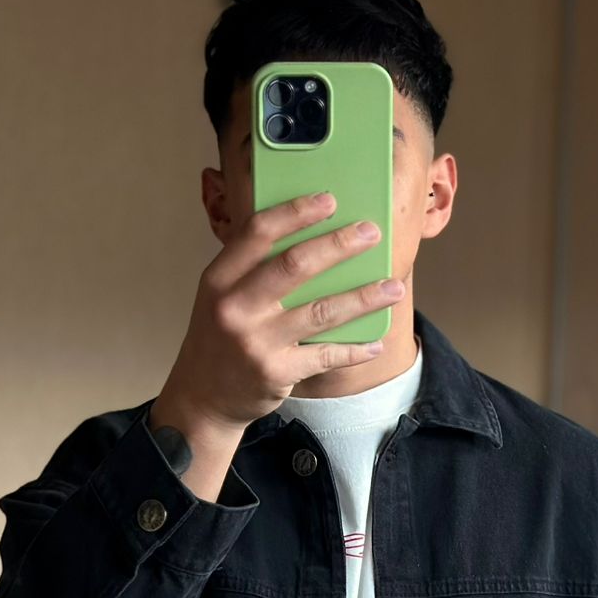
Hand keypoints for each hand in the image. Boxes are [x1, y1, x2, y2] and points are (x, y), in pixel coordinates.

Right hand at [163, 191, 396, 434]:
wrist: (203, 397)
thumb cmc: (221, 337)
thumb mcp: (221, 297)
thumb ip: (253, 268)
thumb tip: (314, 236)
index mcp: (219, 279)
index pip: (258, 233)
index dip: (296, 213)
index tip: (330, 200)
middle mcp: (234, 308)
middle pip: (295, 265)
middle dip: (339, 245)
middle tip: (371, 233)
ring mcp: (255, 342)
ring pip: (321, 311)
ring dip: (363, 297)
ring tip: (394, 287)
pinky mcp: (275, 373)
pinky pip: (326, 355)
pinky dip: (355, 350)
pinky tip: (375, 342)